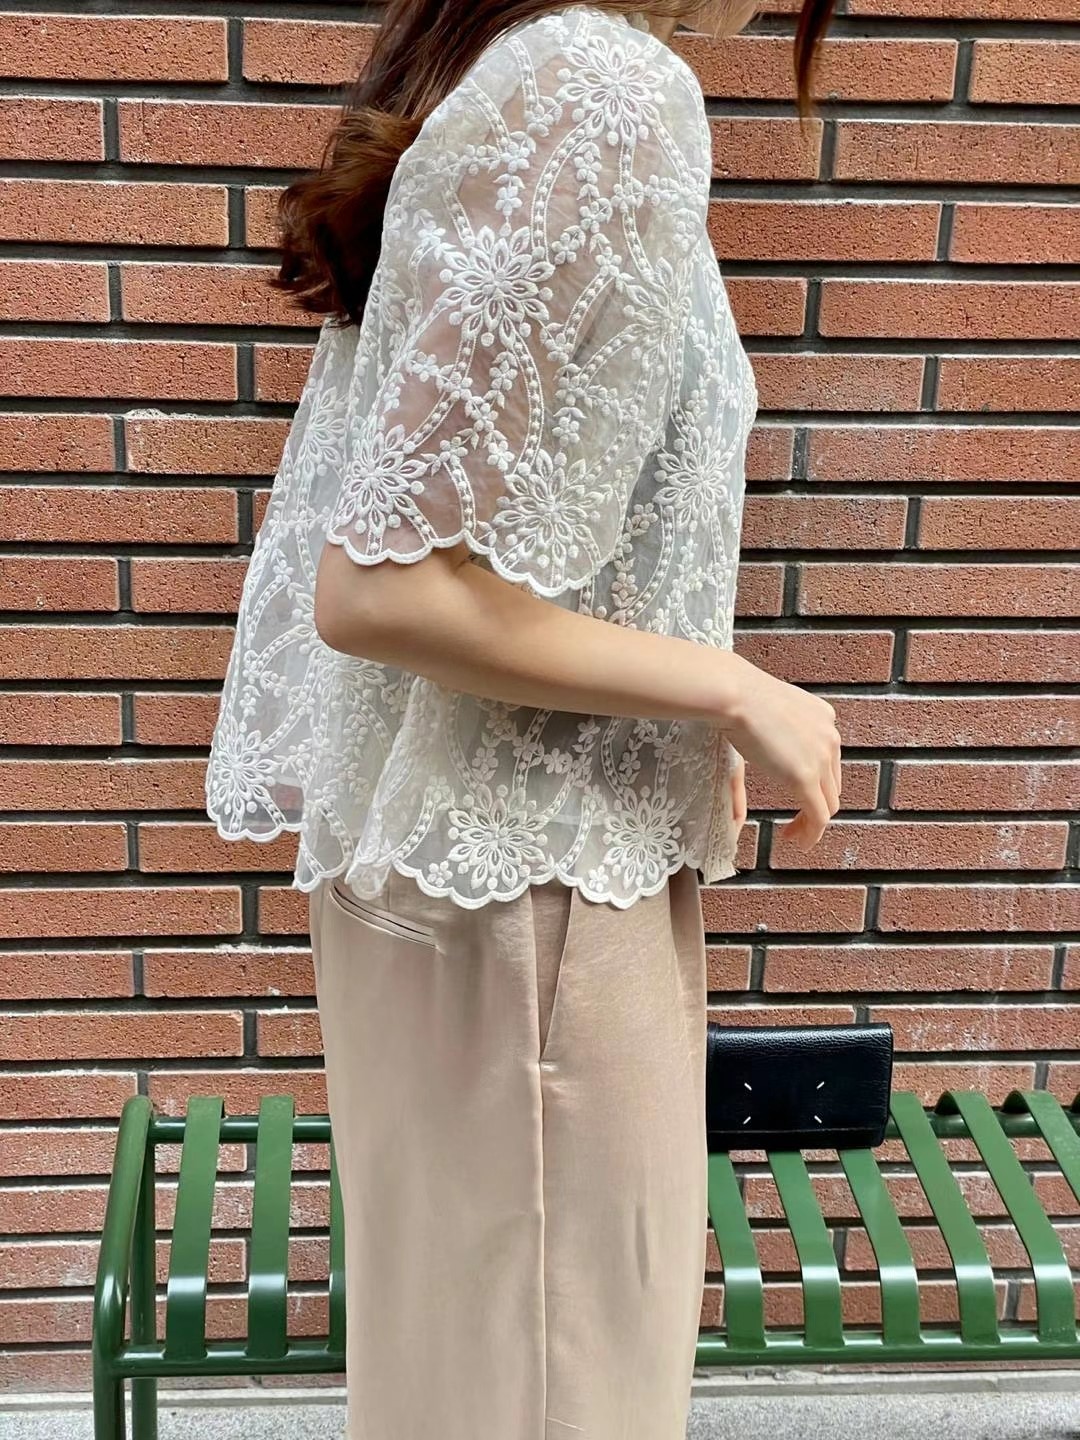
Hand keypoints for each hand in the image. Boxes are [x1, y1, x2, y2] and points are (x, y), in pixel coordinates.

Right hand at [721, 655, 841, 851]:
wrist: (735, 694)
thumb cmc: (736, 697)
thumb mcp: (765, 717)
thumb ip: (770, 741)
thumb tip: (757, 755)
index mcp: (822, 717)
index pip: (827, 761)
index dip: (816, 785)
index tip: (799, 799)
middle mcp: (829, 737)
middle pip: (831, 785)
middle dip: (815, 808)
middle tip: (794, 825)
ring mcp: (820, 757)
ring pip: (827, 804)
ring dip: (812, 825)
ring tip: (794, 837)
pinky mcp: (806, 777)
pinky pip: (818, 815)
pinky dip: (811, 833)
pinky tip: (798, 842)